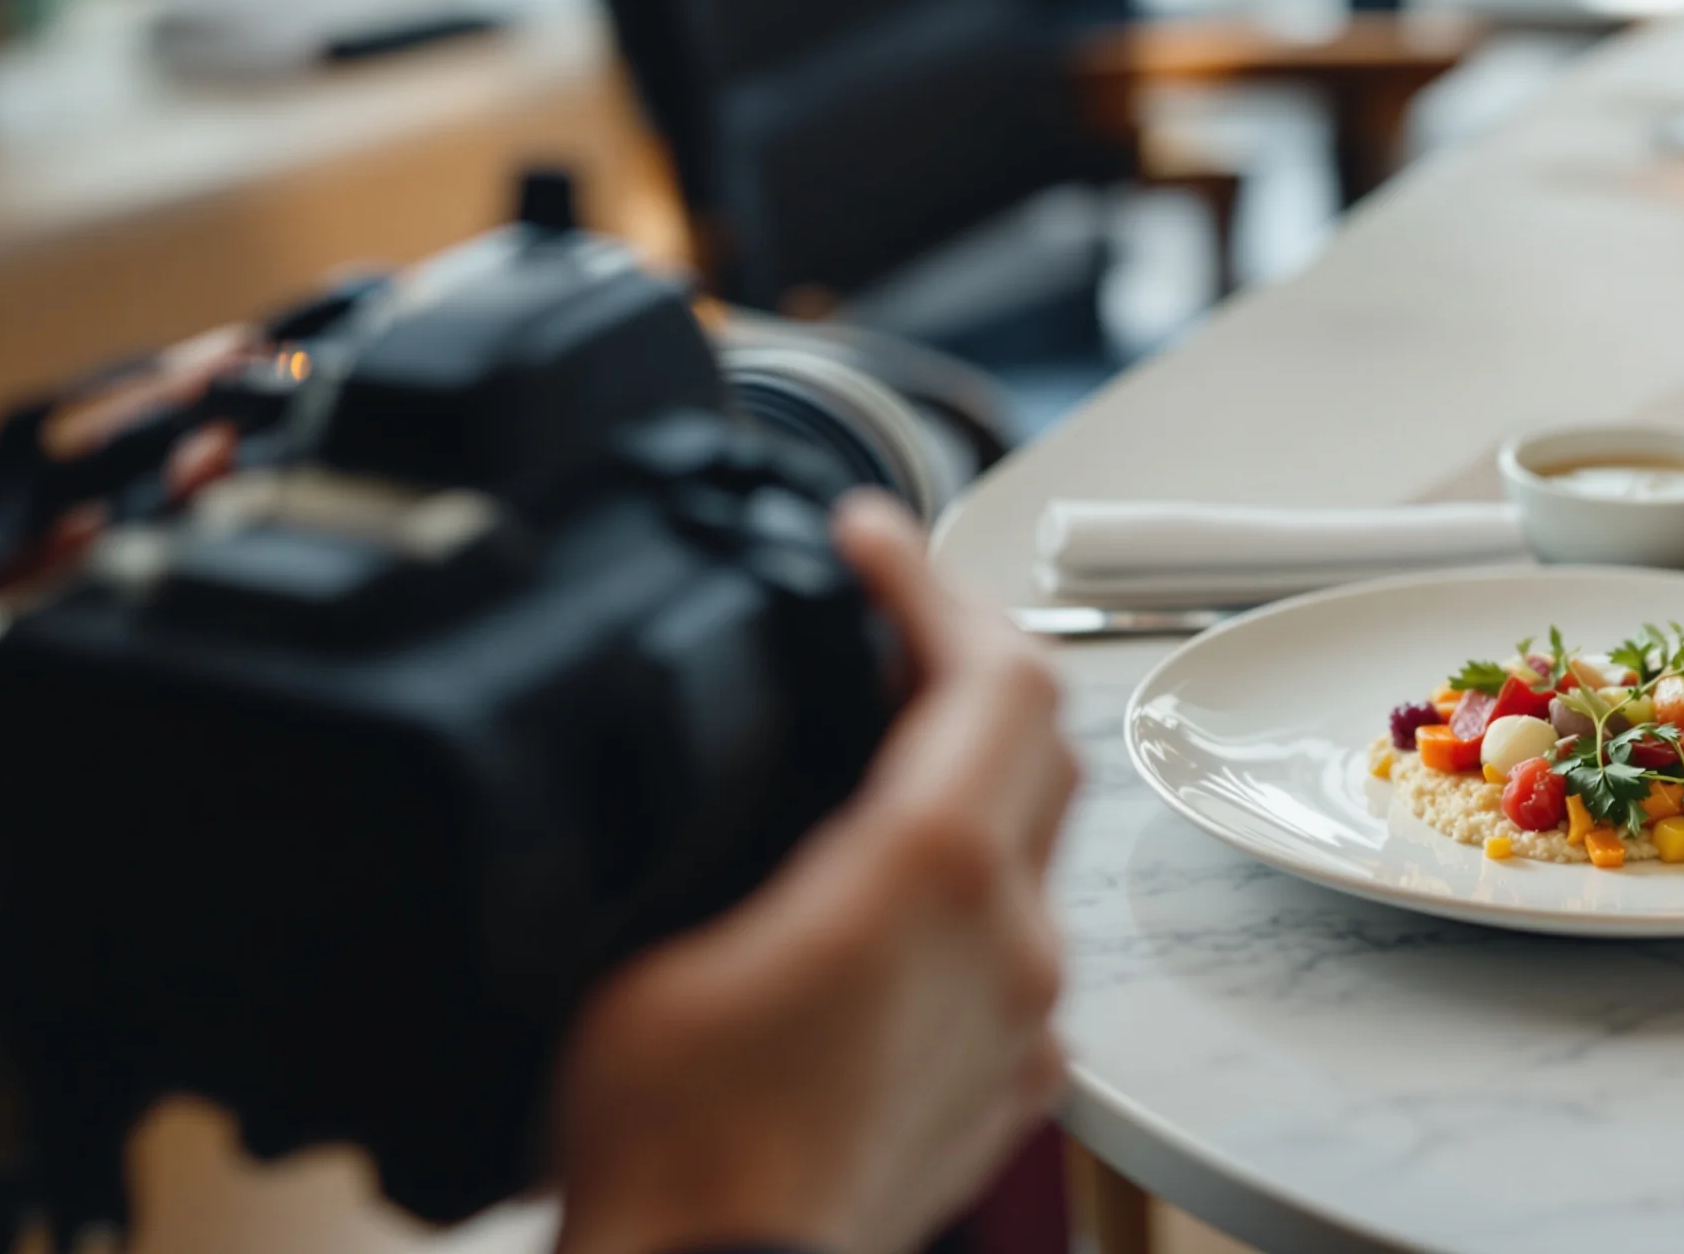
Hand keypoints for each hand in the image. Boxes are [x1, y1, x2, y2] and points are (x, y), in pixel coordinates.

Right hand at [552, 491, 1078, 1253]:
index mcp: (929, 872)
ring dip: (969, 761)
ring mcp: (1022, 1012)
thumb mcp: (648, 936)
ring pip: (1034, 836)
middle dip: (960, 652)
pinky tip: (887, 882)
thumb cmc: (669, 1146)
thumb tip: (726, 757)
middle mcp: (1008, 934)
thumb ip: (716, 826)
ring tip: (871, 732)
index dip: (930, 579)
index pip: (990, 670)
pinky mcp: (1008, 1075)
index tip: (862, 537)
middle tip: (873, 616)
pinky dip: (970, 873)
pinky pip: (1016, 935)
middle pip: (1036, 736)